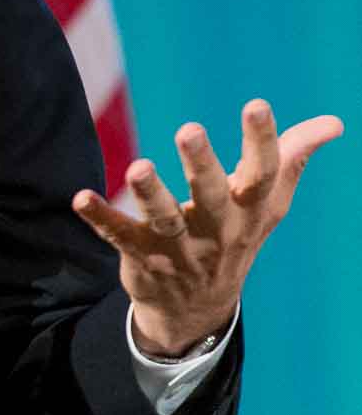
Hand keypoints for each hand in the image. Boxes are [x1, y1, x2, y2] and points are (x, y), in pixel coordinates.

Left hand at [72, 99, 341, 355]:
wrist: (198, 309)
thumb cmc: (235, 236)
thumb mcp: (267, 204)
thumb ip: (292, 159)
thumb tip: (333, 124)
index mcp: (249, 210)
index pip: (262, 175)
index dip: (262, 141)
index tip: (257, 105)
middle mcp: (216, 228)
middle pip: (211, 195)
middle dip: (201, 164)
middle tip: (188, 129)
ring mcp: (179, 246)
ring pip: (164, 218)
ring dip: (149, 193)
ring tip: (138, 166)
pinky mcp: (143, 256)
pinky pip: (119, 236)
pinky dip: (100, 217)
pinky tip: (81, 197)